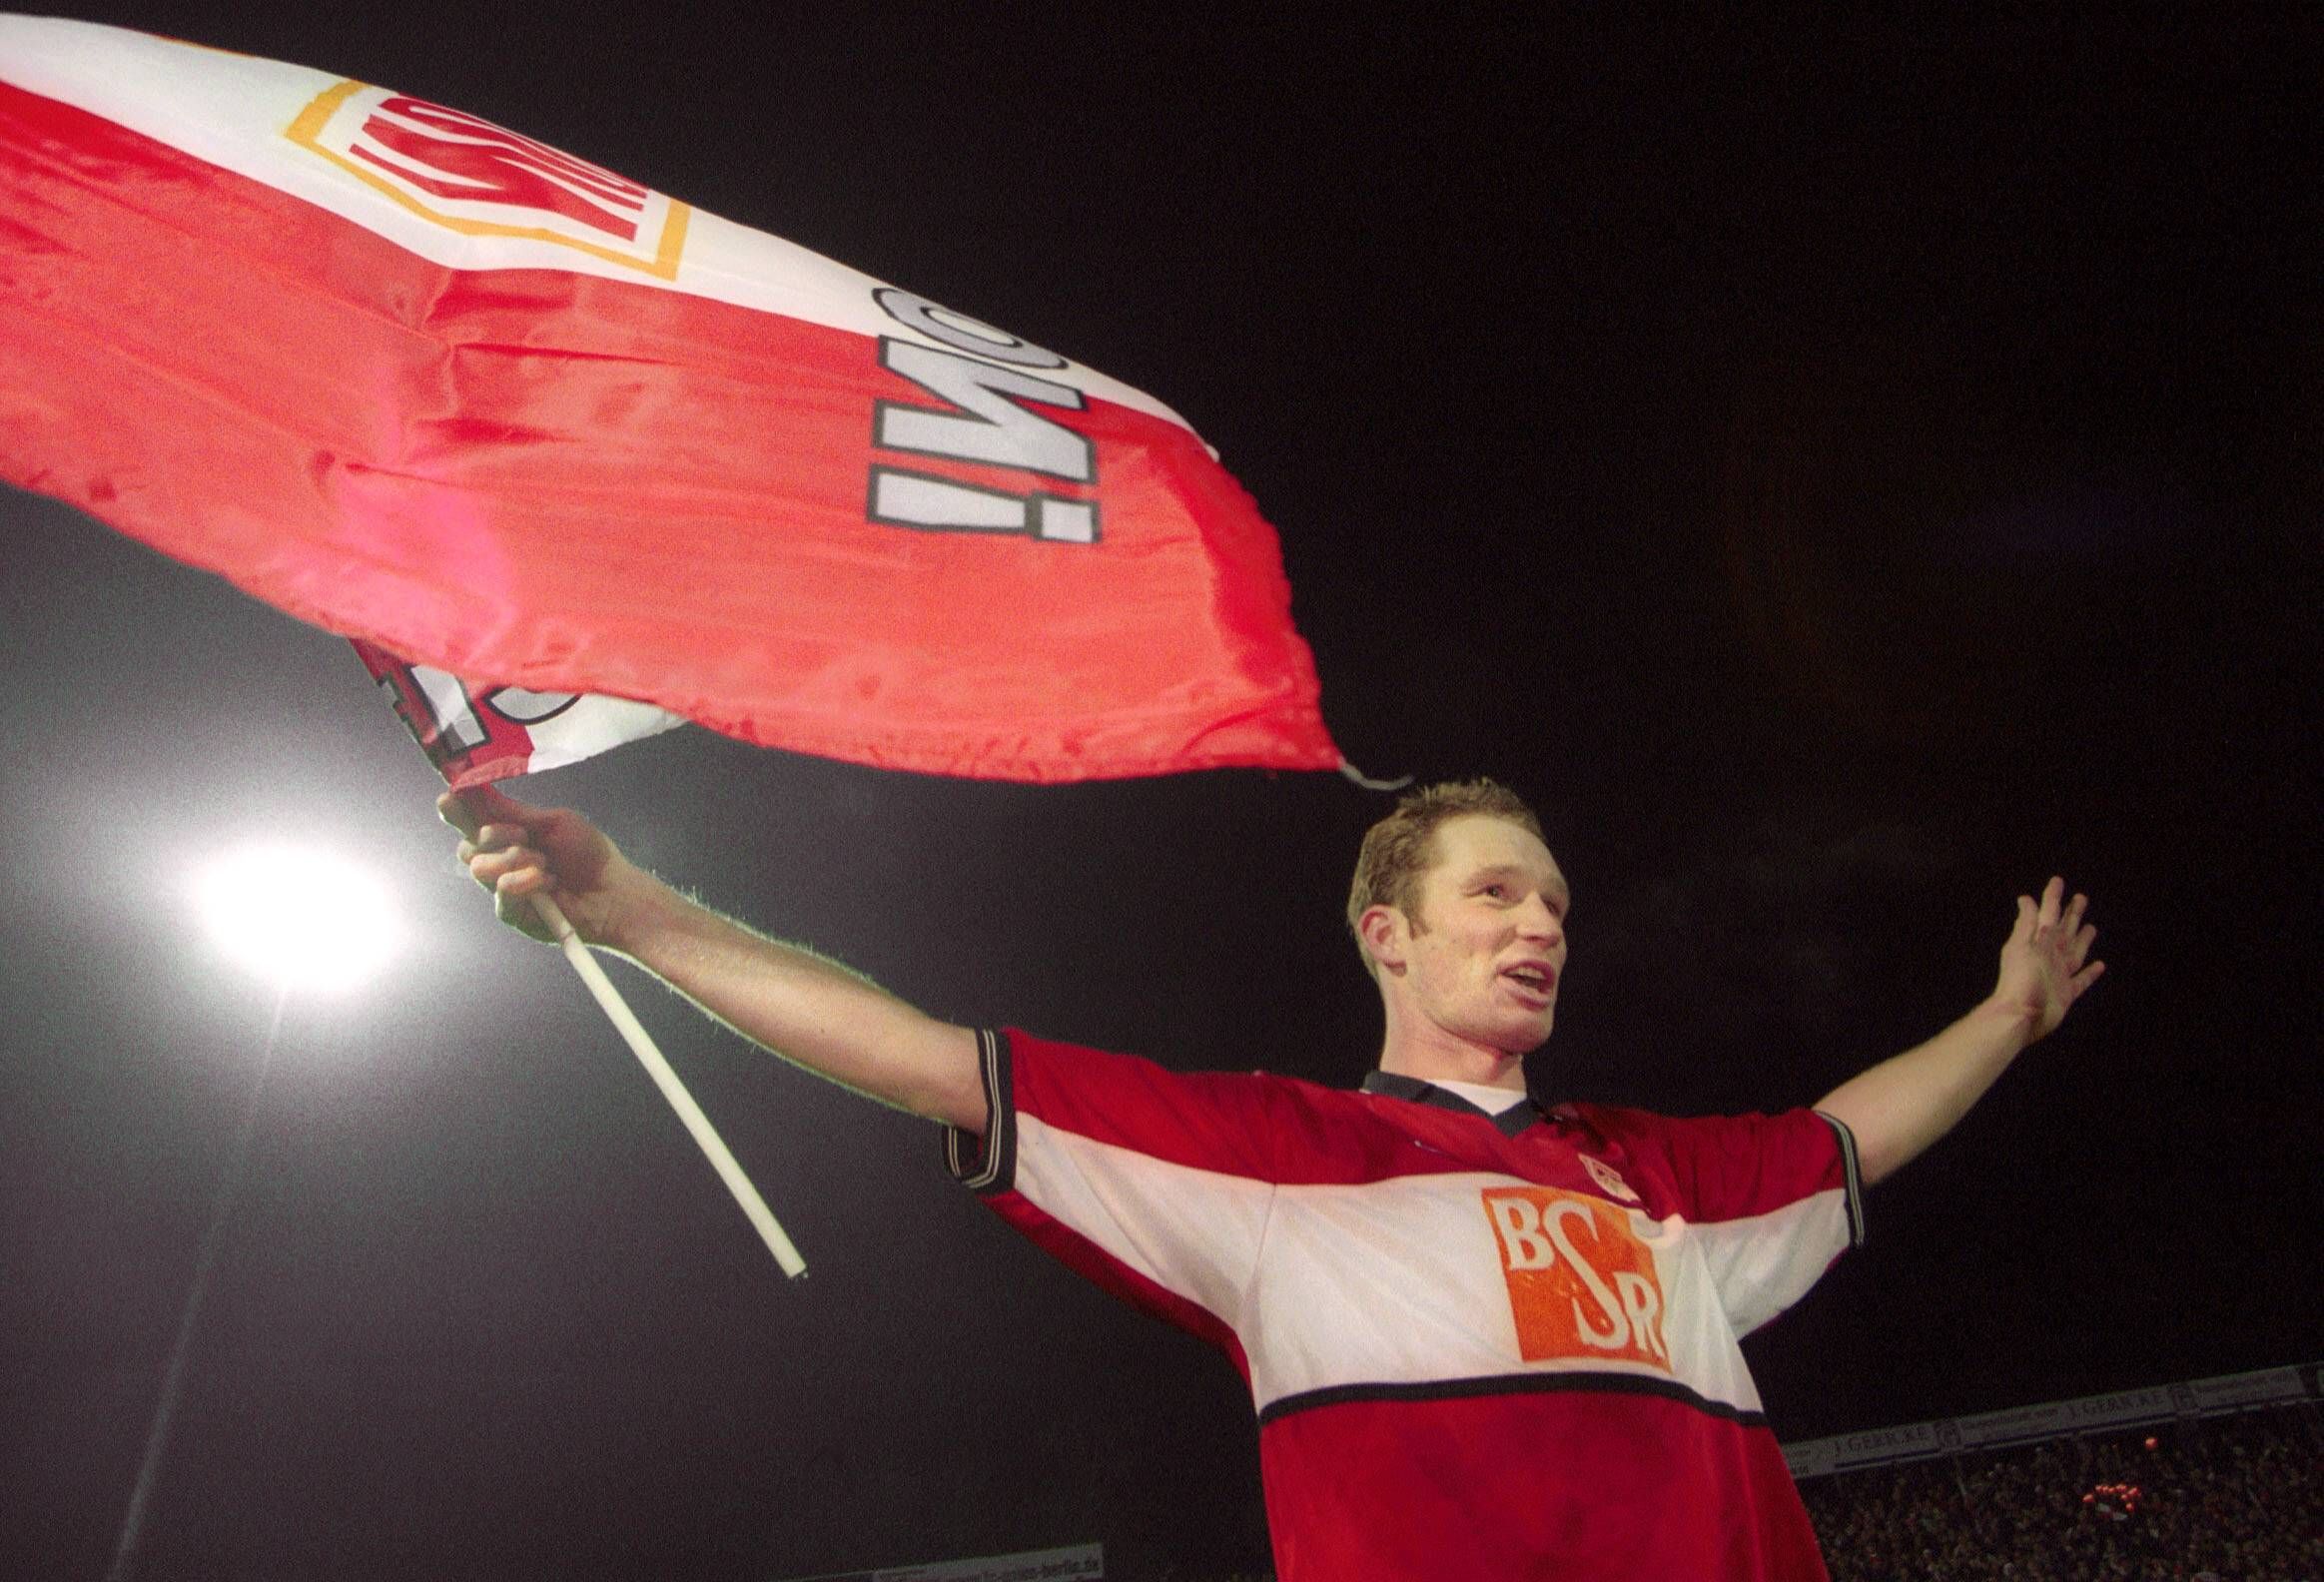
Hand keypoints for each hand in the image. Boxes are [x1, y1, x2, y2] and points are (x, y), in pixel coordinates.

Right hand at [439, 783, 637, 947]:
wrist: (612, 891)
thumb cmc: (589, 855)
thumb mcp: (554, 822)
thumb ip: (514, 811)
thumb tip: (478, 788)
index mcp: (508, 836)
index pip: (470, 822)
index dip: (456, 810)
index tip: (449, 796)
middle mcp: (500, 862)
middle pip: (466, 846)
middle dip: (492, 835)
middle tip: (524, 836)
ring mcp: (503, 889)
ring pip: (479, 868)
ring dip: (515, 860)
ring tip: (545, 864)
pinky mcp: (512, 913)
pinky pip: (501, 892)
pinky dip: (526, 883)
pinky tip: (548, 883)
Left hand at [1990, 877, 2104, 1042]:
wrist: (2021, 1015)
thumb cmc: (2020, 979)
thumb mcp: (2022, 946)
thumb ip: (2027, 924)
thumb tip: (2026, 899)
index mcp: (2039, 942)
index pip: (2048, 914)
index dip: (2053, 898)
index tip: (2058, 881)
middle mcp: (2050, 956)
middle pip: (2065, 930)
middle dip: (2072, 915)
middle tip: (2082, 898)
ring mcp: (2059, 974)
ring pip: (2075, 952)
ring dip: (2083, 939)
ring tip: (2091, 927)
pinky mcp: (2067, 993)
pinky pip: (2081, 980)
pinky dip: (2090, 973)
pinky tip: (2100, 964)